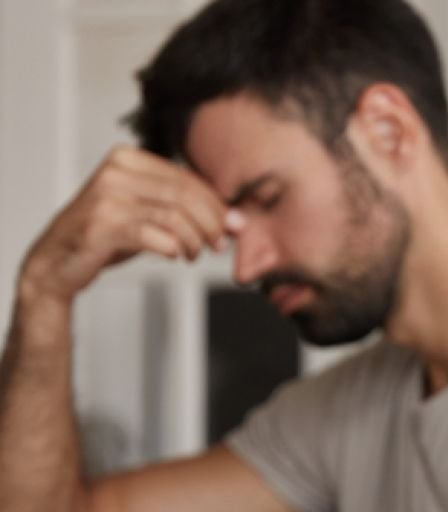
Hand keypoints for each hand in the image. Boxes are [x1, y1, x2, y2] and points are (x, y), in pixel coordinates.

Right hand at [20, 145, 231, 302]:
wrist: (56, 262)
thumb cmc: (104, 235)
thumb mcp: (144, 211)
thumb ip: (182, 207)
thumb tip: (235, 219)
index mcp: (126, 158)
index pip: (186, 178)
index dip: (216, 204)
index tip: (231, 226)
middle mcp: (115, 172)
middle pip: (185, 195)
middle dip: (211, 223)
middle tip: (218, 244)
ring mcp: (107, 198)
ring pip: (175, 216)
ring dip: (195, 240)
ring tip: (194, 253)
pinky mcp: (103, 225)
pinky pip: (157, 236)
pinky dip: (174, 248)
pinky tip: (174, 255)